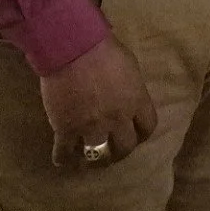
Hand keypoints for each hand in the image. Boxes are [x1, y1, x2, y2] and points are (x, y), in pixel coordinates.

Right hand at [40, 33, 157, 168]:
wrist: (74, 49)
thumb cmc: (105, 51)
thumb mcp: (130, 67)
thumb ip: (131, 87)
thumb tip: (128, 96)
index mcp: (136, 101)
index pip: (148, 127)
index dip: (141, 134)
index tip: (135, 136)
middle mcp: (117, 119)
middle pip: (124, 148)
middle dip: (119, 152)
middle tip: (112, 153)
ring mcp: (91, 126)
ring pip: (97, 156)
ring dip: (93, 161)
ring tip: (87, 161)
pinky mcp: (66, 129)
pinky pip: (65, 152)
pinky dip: (63, 158)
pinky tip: (62, 160)